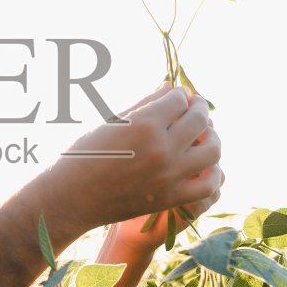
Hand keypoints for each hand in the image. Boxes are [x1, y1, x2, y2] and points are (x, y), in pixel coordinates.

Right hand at [39, 84, 223, 236]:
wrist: (73, 197)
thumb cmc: (86, 154)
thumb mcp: (113, 121)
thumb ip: (146, 103)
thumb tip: (170, 88)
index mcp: (144, 124)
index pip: (179, 99)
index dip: (180, 95)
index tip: (178, 97)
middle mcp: (161, 148)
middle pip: (200, 120)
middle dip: (200, 109)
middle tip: (195, 108)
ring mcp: (169, 175)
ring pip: (212, 150)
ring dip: (212, 137)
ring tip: (204, 135)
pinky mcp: (170, 198)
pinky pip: (207, 186)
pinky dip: (213, 174)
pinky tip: (205, 165)